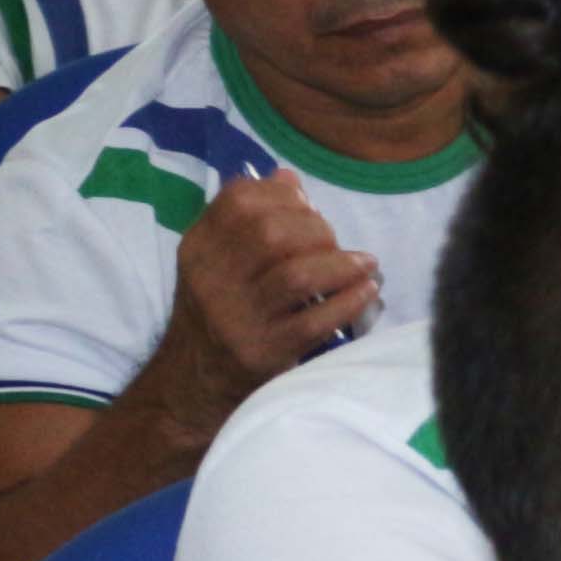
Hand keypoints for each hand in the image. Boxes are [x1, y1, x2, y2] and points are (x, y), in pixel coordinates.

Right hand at [149, 172, 377, 417]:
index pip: (238, 200)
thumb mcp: (219, 262)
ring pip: (294, 274)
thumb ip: (248, 220)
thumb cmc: (221, 312)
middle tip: (338, 245)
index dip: (284, 196)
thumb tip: (288, 178)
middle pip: (270, 233)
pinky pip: (313, 321)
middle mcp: (210, 279)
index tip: (310, 208)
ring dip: (341, 264)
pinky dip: (349, 302)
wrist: (194, 383)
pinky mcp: (262, 352)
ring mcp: (235, 318)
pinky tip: (366, 292)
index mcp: (199, 248)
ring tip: (364, 265)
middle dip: (318, 230)